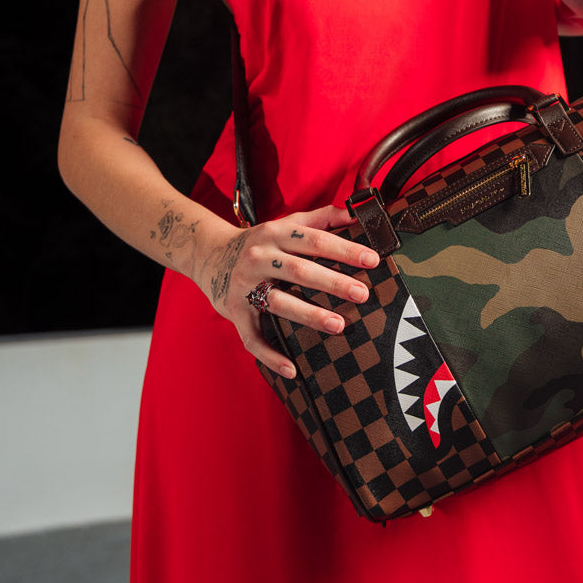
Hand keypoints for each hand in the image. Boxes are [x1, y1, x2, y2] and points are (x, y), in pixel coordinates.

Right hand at [195, 206, 379, 376]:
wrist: (210, 255)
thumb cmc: (261, 241)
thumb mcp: (287, 224)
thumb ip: (322, 218)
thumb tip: (355, 213)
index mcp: (275, 234)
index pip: (315, 240)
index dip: (344, 250)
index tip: (372, 260)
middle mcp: (259, 258)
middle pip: (300, 271)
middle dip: (333, 282)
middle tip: (362, 294)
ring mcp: (245, 287)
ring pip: (279, 303)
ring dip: (310, 315)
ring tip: (339, 325)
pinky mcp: (235, 312)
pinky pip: (253, 338)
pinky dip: (271, 356)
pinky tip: (293, 370)